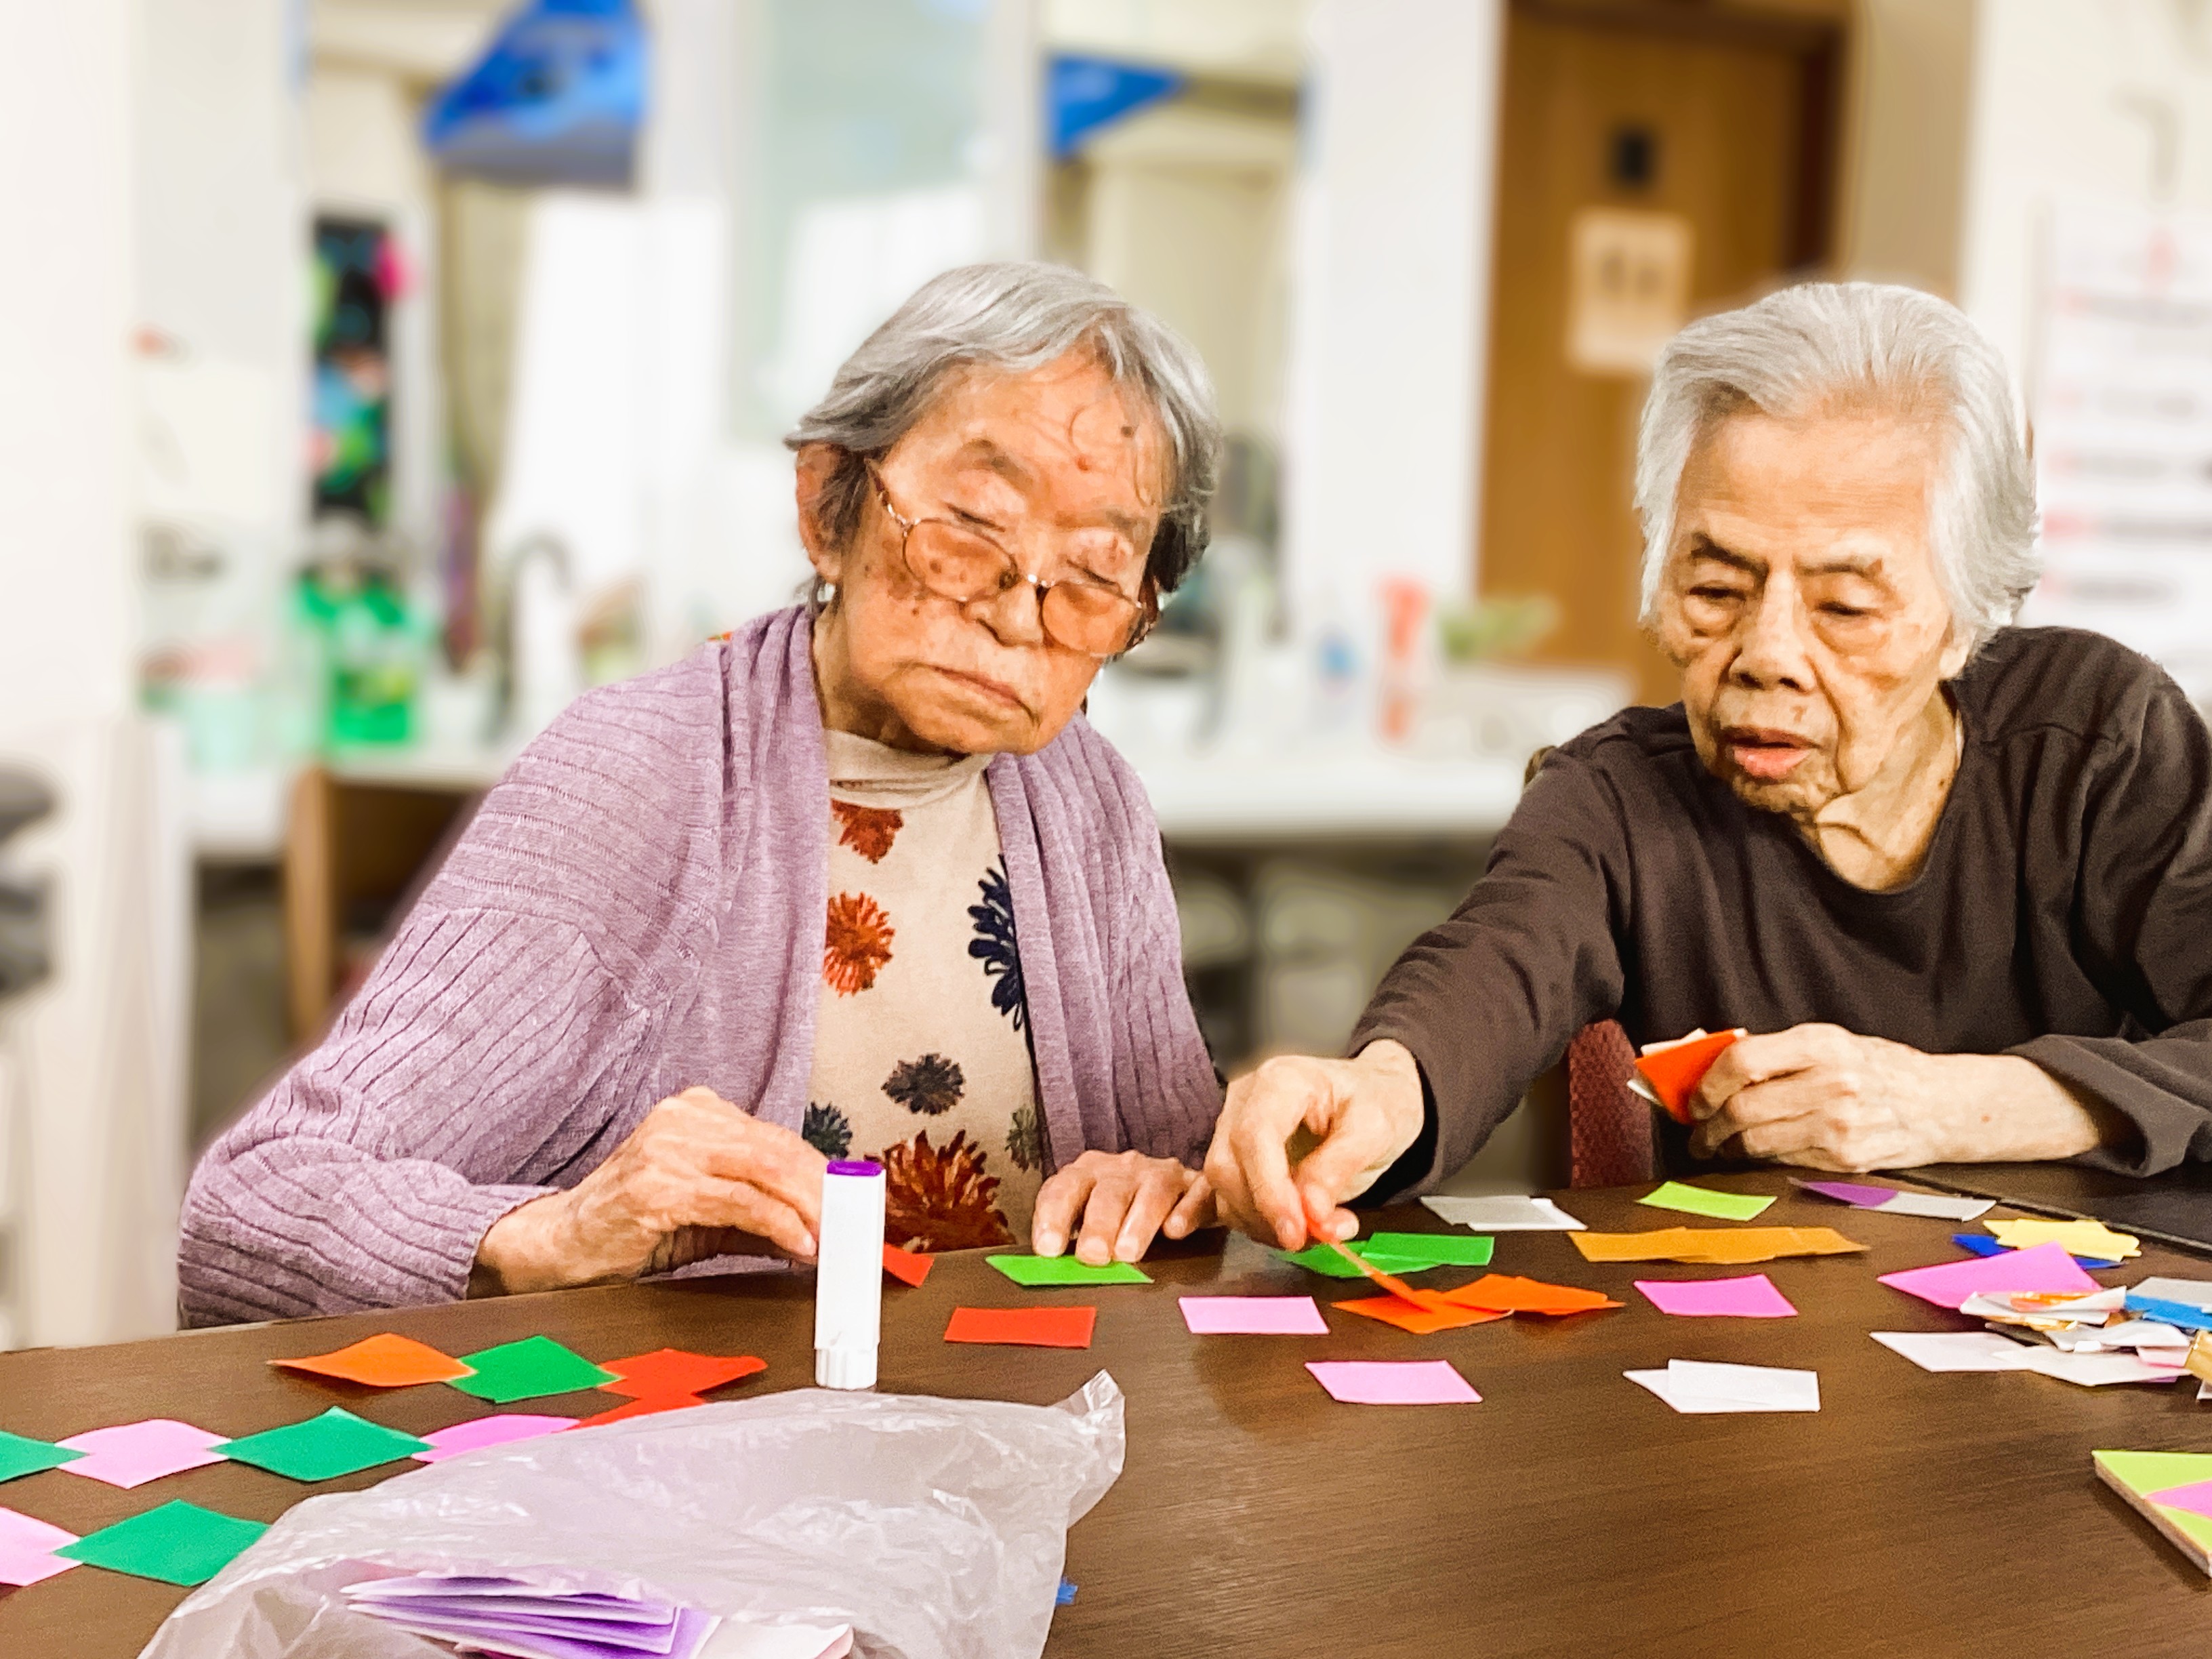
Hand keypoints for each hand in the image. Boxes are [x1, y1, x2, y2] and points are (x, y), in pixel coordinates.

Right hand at [472, 1087, 826, 1294]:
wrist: (558, 1244)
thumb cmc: (630, 1225)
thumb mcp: (705, 1212)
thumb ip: (759, 1214)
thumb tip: (819, 1230)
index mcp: (696, 1112)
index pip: (778, 1139)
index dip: (822, 1174)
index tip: (853, 1206)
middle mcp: (684, 1118)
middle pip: (779, 1151)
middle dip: (825, 1193)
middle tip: (854, 1228)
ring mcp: (669, 1148)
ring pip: (766, 1171)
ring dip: (810, 1211)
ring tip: (834, 1241)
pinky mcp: (659, 1186)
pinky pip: (738, 1203)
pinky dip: (779, 1225)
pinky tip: (800, 1246)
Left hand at [1031, 1151, 1213, 1263]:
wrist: (1176, 1185)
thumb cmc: (1122, 1210)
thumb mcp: (1088, 1218)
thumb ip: (1070, 1238)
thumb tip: (1050, 1270)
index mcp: (1088, 1173)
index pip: (1064, 1188)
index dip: (1053, 1217)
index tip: (1048, 1248)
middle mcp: (1123, 1169)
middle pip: (1108, 1192)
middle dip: (1098, 1224)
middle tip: (1093, 1256)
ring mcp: (1162, 1174)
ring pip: (1152, 1191)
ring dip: (1138, 1223)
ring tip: (1128, 1253)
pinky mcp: (1199, 1186)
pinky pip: (1196, 1194)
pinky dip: (1186, 1211)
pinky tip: (1175, 1230)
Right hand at [1202, 1041, 1425, 1251]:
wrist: (1374, 1094)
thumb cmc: (1376, 1102)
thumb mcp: (1376, 1129)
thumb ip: (1339, 1168)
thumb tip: (1310, 1212)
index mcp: (1281, 1080)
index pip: (1254, 1136)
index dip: (1269, 1191)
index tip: (1295, 1231)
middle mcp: (1245, 1099)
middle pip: (1227, 1165)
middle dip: (1264, 1213)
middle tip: (1311, 1238)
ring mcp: (1233, 1125)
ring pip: (1221, 1187)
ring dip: (1261, 1223)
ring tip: (1313, 1231)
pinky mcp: (1234, 1154)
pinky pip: (1220, 1193)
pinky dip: (1239, 1220)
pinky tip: (1234, 1230)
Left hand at [1687, 1024, 2110, 1169]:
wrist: (1941, 1105)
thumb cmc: (1875, 1068)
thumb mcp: (1828, 1042)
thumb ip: (1773, 1051)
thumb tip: (1704, 1060)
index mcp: (1822, 1044)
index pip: (1742, 1061)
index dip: (1707, 1084)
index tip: (1696, 1098)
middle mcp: (1831, 1083)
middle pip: (1742, 1108)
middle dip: (1707, 1126)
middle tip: (1697, 1132)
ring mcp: (1839, 1125)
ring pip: (1756, 1142)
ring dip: (1726, 1148)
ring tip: (1718, 1146)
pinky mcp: (1844, 1159)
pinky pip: (1782, 1161)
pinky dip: (1760, 1158)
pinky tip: (1757, 1153)